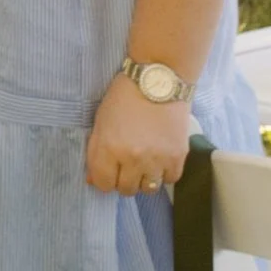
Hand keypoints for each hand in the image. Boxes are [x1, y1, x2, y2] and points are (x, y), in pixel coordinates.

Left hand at [84, 74, 192, 195]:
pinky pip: (169, 180)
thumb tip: (92, 180)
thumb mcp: (101, 121)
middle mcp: (132, 159)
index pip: (103, 185)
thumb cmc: (124, 97)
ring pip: (148, 189)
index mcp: (109, 148)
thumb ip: (95, 152)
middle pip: (126, 190)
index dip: (105, 179)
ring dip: (144, 178)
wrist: (158, 80)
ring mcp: (157, 160)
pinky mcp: (177, 157)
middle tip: (127, 164)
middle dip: (124, 179)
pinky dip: (164, 173)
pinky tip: (160, 157)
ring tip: (145, 161)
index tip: (109, 171)